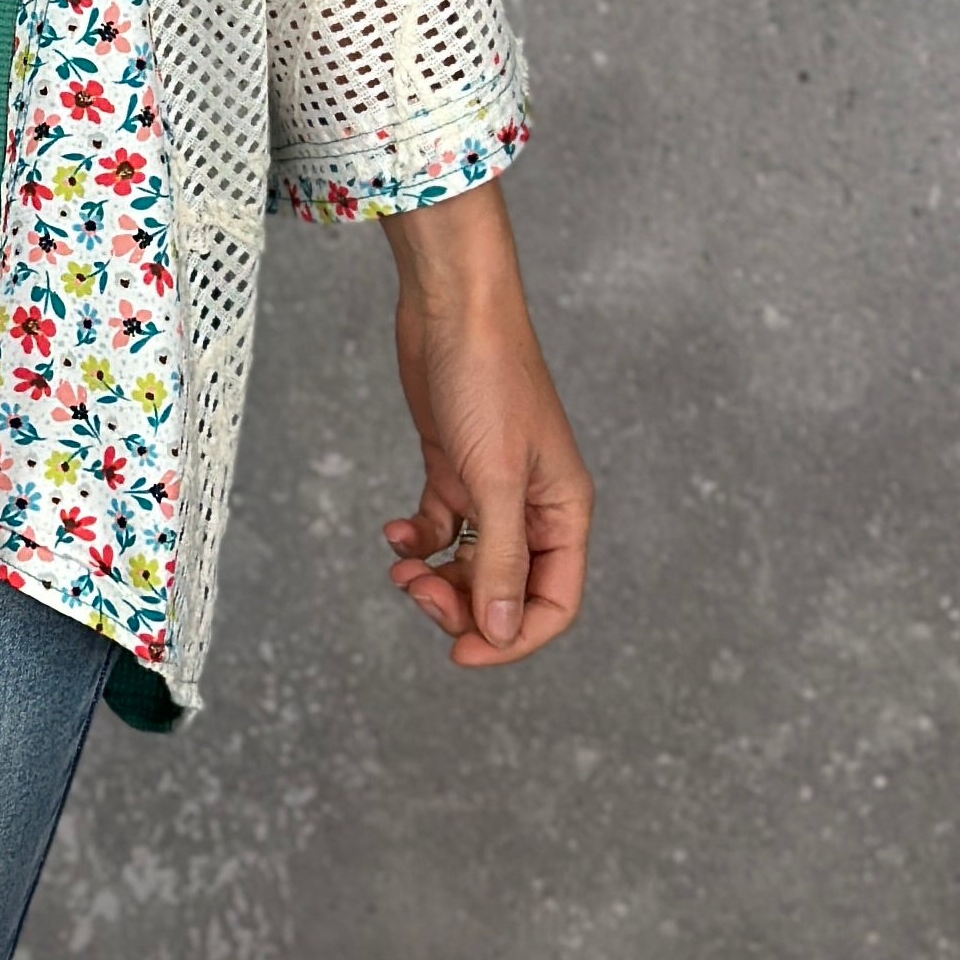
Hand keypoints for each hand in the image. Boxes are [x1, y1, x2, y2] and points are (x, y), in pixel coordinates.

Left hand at [377, 180, 590, 668]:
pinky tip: (395, 534)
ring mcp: (492, 487)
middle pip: (506, 590)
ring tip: (400, 570)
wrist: (451, 306)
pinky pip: (441, 527)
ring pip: (470, 564)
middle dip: (462, 606)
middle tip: (416, 594)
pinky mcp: (455, 467)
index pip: (553, 603)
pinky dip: (418, 541)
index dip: (511, 639)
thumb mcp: (493, 477)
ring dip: (436, 579)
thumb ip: (500, 558)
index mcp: (564, 512)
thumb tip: (500, 632)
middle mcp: (533, 506)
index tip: (459, 653)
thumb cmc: (488, 377)